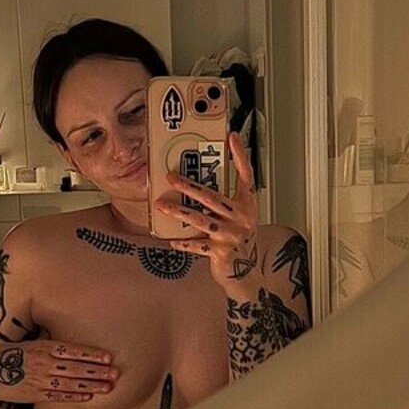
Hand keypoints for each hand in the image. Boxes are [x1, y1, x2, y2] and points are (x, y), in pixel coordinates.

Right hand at [0, 340, 118, 404]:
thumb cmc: (12, 354)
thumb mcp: (30, 342)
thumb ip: (50, 342)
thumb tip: (72, 338)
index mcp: (42, 347)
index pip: (70, 351)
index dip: (90, 354)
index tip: (107, 357)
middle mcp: (42, 364)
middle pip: (74, 368)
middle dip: (97, 371)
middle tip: (115, 373)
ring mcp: (40, 380)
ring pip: (70, 383)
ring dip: (90, 386)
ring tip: (108, 387)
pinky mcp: (36, 394)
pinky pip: (59, 396)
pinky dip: (74, 397)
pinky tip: (89, 397)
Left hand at [156, 132, 259, 289]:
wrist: (247, 271)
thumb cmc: (239, 239)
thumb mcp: (240, 216)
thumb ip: (226, 200)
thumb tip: (200, 184)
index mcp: (247, 205)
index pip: (245, 175)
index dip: (240, 156)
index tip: (232, 137)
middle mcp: (241, 218)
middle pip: (212, 197)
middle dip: (189, 186)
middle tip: (171, 177)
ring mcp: (231, 235)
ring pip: (200, 219)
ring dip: (178, 212)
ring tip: (161, 205)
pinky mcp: (221, 252)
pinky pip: (198, 245)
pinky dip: (184, 242)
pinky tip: (171, 240)